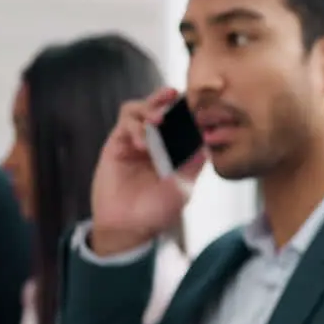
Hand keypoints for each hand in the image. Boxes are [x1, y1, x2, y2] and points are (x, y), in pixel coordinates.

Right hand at [89, 87, 206, 255]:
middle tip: (174, 97)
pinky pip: (125, 121)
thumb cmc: (157, 210)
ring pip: (140, 108)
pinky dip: (135, 126)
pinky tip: (142, 143)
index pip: (183, 121)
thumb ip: (193, 163)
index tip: (199, 107)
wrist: (128, 226)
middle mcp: (156, 141)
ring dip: (150, 108)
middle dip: (168, 100)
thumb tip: (206, 141)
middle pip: (161, 107)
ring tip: (157, 121)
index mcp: (175, 150)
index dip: (189, 111)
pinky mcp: (117, 143)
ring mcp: (135, 141)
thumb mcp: (183, 187)